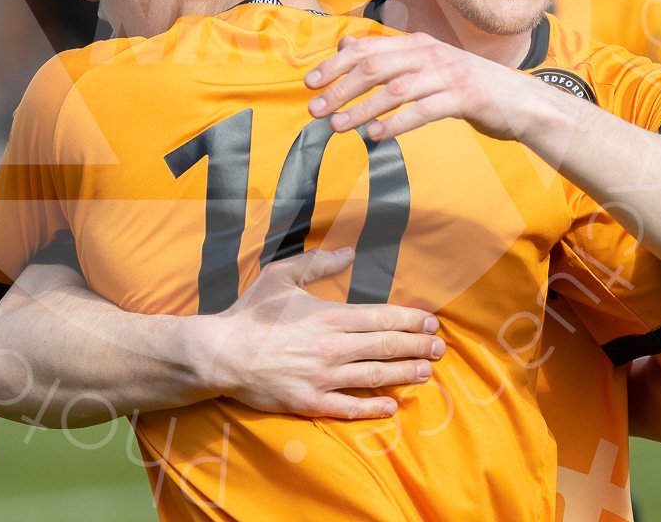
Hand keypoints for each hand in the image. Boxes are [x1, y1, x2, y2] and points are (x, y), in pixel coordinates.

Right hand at [191, 247, 443, 418]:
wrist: (221, 353)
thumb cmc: (250, 313)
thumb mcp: (281, 276)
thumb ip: (317, 263)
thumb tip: (349, 252)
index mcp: (330, 316)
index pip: (382, 318)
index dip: (411, 321)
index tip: (430, 324)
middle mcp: (333, 347)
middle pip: (386, 347)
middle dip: (417, 347)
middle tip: (440, 349)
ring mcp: (323, 378)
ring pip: (375, 376)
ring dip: (405, 374)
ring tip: (427, 373)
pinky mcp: (310, 402)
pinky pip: (349, 407)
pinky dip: (373, 407)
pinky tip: (392, 406)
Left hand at [305, 33, 539, 140]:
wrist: (523, 102)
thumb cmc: (468, 87)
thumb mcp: (429, 67)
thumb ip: (389, 57)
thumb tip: (345, 46)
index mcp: (419, 45)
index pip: (368, 50)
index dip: (335, 65)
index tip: (308, 83)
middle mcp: (432, 54)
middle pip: (376, 68)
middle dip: (340, 88)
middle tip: (314, 109)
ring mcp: (450, 75)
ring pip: (396, 89)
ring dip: (363, 108)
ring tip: (337, 127)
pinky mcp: (466, 98)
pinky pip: (425, 110)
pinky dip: (397, 123)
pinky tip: (376, 136)